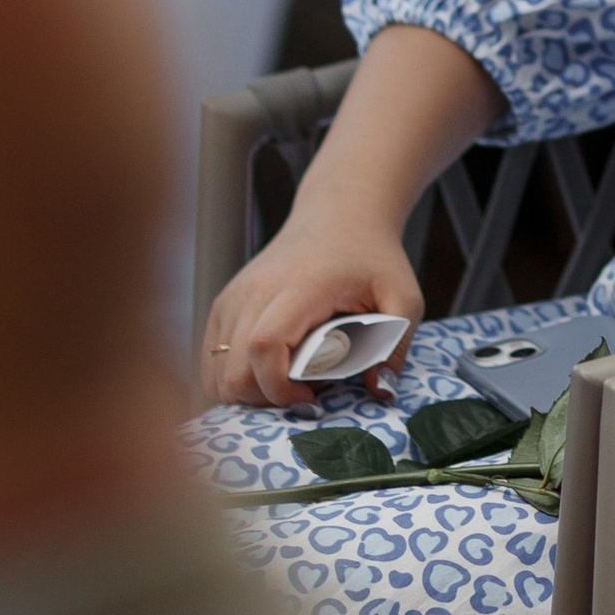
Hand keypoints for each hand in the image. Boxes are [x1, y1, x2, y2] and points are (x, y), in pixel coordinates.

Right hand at [200, 215, 423, 409]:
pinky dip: (230, 378)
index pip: (265, 346)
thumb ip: (395, 343)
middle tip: (301, 396)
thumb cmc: (372, 257)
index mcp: (300, 287)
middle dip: (264, 400)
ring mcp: (234, 296)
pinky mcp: (224, 303)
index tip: (311, 398)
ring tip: (284, 386)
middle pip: (234, 369)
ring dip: (246, 393)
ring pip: (215, 370)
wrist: (340, 214)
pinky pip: (210, 358)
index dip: (279, 387)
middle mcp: (256, 290)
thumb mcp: (404, 295)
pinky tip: (264, 376)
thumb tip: (380, 393)